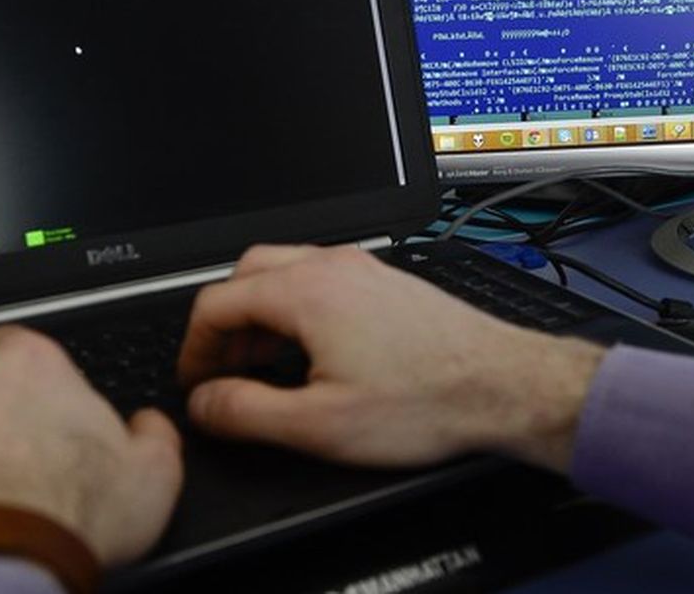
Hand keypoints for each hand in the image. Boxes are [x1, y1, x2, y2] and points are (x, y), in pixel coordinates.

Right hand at [179, 245, 606, 473]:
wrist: (501, 385)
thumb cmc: (426, 401)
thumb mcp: (319, 424)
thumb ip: (247, 411)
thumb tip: (204, 404)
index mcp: (306, 292)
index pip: (216, 302)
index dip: (192, 348)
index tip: (196, 382)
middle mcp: (334, 267)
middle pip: (247, 274)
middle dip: (224, 323)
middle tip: (222, 370)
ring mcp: (364, 270)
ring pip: (286, 272)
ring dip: (260, 315)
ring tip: (262, 367)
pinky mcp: (387, 283)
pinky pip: (321, 280)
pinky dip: (297, 310)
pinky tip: (311, 354)